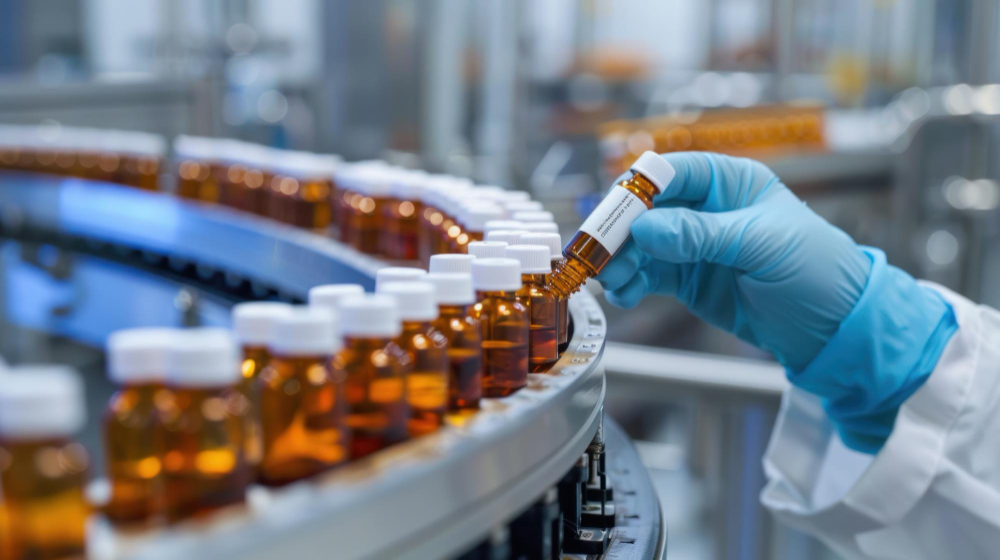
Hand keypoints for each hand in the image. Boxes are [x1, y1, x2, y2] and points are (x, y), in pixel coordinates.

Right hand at [596, 152, 870, 370]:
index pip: (672, 173)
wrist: (836, 329)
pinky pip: (648, 275)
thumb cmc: (817, 271)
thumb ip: (700, 235)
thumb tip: (644, 227)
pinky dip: (631, 283)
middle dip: (620, 231)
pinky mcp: (688, 280)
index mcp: (730, 183)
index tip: (616, 215)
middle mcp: (706, 209)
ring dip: (621, 260)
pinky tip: (625, 294)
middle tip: (599, 254)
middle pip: (646, 210)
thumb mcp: (760, 246)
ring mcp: (694, 246)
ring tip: (613, 282)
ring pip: (641, 245)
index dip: (639, 190)